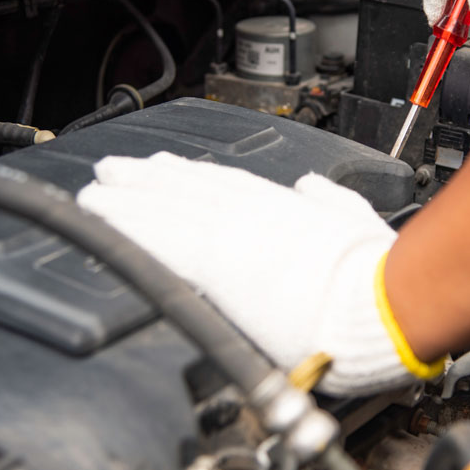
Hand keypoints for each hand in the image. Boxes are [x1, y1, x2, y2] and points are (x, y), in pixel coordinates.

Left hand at [77, 153, 443, 395]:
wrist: (376, 301)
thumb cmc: (375, 273)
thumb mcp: (356, 220)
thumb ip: (330, 201)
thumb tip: (314, 188)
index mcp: (283, 207)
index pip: (223, 185)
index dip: (187, 176)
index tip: (162, 169)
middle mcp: (251, 214)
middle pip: (184, 190)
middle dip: (143, 180)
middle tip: (111, 172)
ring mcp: (231, 235)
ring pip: (164, 209)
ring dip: (124, 200)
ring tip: (94, 193)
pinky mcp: (216, 264)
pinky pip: (158, 240)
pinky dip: (125, 227)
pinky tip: (103, 222)